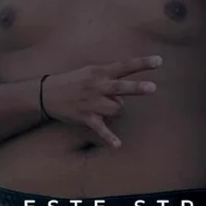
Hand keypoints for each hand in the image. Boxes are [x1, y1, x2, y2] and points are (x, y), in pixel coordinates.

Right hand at [40, 56, 162, 146]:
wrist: (46, 93)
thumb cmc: (73, 81)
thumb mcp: (90, 71)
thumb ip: (109, 75)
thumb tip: (127, 87)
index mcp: (100, 72)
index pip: (125, 66)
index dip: (142, 63)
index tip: (159, 61)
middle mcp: (97, 86)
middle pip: (121, 87)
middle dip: (137, 88)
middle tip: (153, 88)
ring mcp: (92, 102)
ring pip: (117, 108)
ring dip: (117, 109)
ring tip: (106, 107)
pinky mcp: (86, 117)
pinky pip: (101, 128)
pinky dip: (109, 138)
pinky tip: (118, 145)